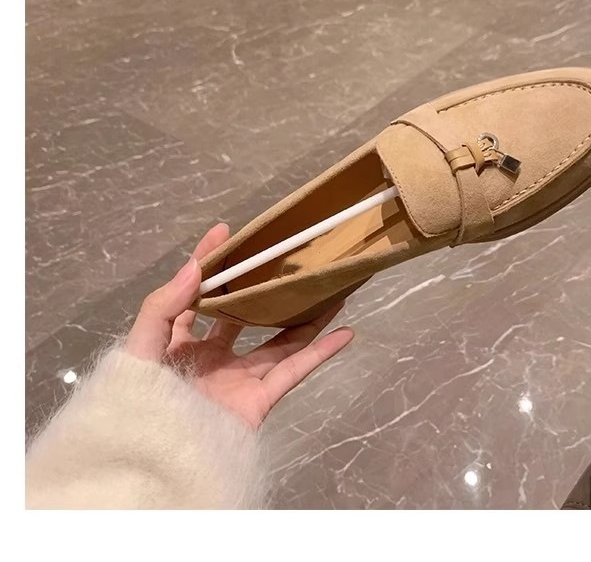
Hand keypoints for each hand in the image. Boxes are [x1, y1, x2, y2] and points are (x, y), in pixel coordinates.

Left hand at [125, 223, 353, 428]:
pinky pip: (295, 372)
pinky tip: (344, 331)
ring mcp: (239, 379)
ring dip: (305, 316)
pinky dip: (321, 353)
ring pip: (280, 341)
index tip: (226, 232)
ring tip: (327, 288)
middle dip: (266, 289)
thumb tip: (196, 266)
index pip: (196, 294)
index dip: (209, 263)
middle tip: (287, 259)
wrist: (150, 467)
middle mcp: (213, 358)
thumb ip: (163, 306)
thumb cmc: (137, 404)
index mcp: (179, 344)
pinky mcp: (259, 401)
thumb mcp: (139, 350)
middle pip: (246, 315)